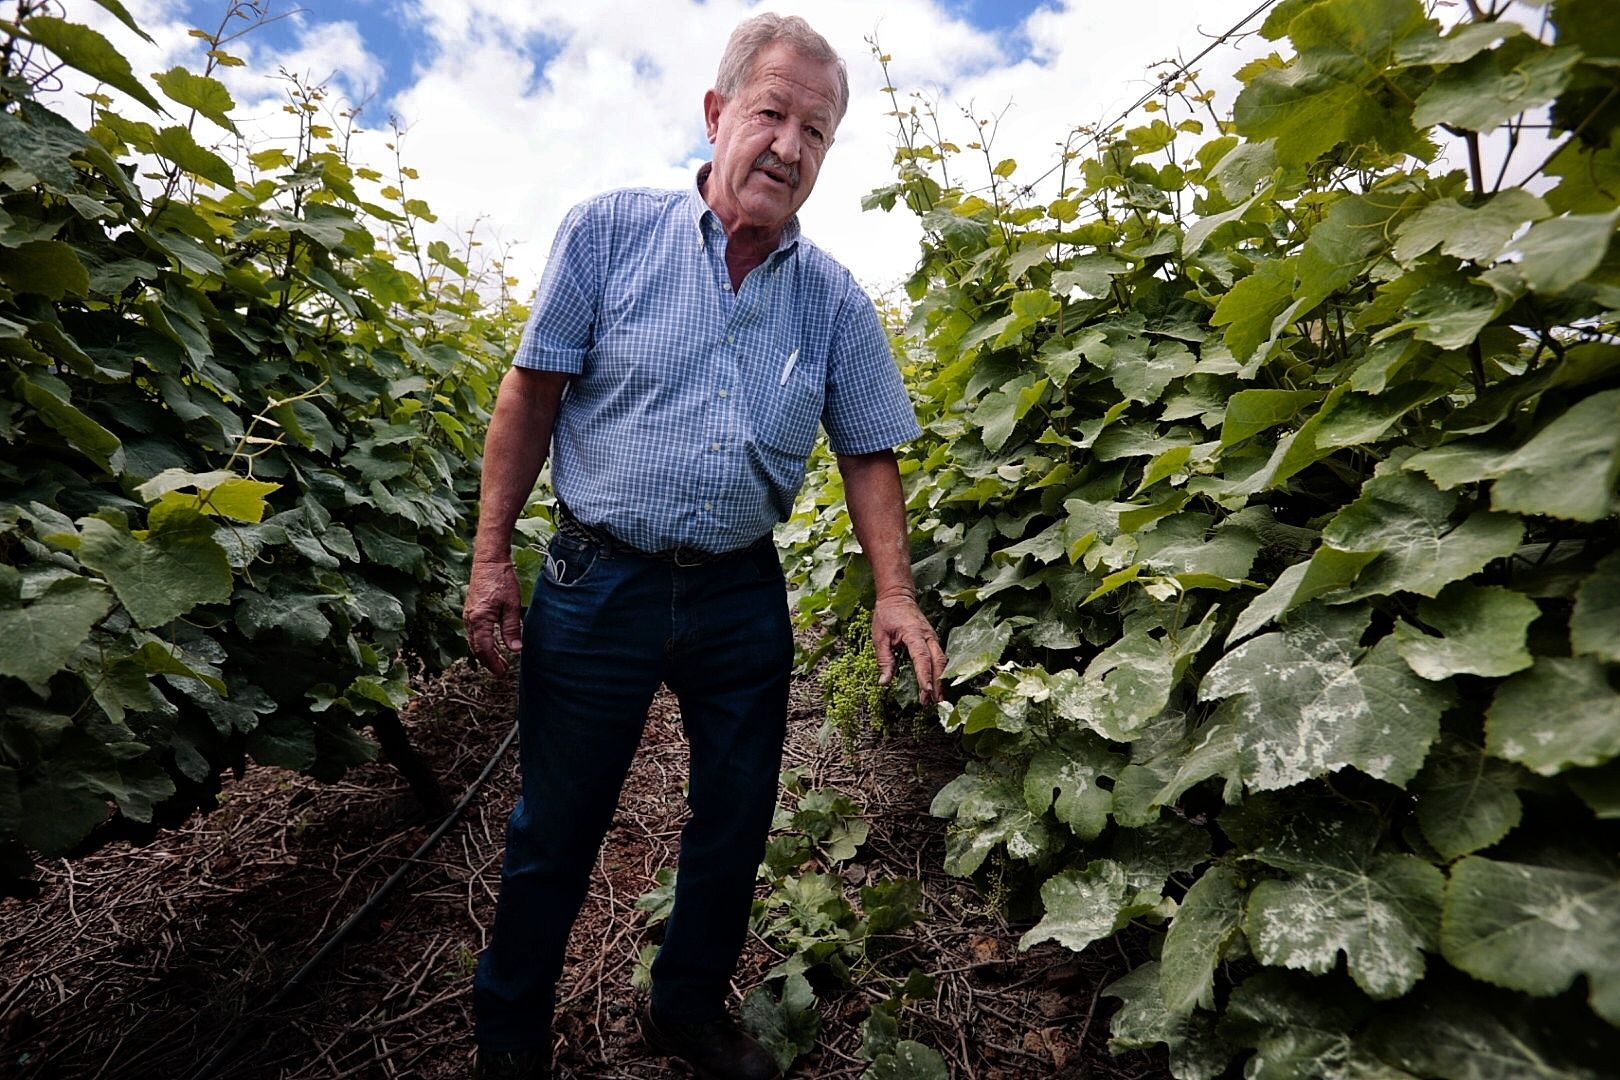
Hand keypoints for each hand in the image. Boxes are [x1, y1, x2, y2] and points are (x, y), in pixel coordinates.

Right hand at [464, 558, 523, 674]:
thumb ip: (512, 628)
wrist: (489, 562)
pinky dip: (482, 643)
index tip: (502, 672)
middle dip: (488, 661)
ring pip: (473, 641)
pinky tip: (492, 645)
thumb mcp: (511, 605)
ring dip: (485, 653)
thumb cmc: (501, 580)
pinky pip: (474, 633)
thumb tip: (515, 650)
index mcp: (479, 619)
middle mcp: (470, 619)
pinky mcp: (470, 611)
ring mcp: (468, 615)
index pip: (484, 649)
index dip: (493, 663)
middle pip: (476, 648)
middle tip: (501, 671)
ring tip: (499, 662)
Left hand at [871, 593, 946, 706]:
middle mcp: (928, 636)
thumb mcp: (880, 637)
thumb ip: (884, 660)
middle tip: (933, 702)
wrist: (897, 596)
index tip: (926, 691)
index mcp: (914, 633)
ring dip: (939, 680)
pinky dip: (939, 672)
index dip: (924, 675)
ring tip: (935, 699)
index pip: (922, 657)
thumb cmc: (887, 615)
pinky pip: (939, 658)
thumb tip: (884, 682)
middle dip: (937, 683)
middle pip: (938, 662)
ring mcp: (933, 638)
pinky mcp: (933, 640)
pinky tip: (935, 685)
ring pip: (942, 661)